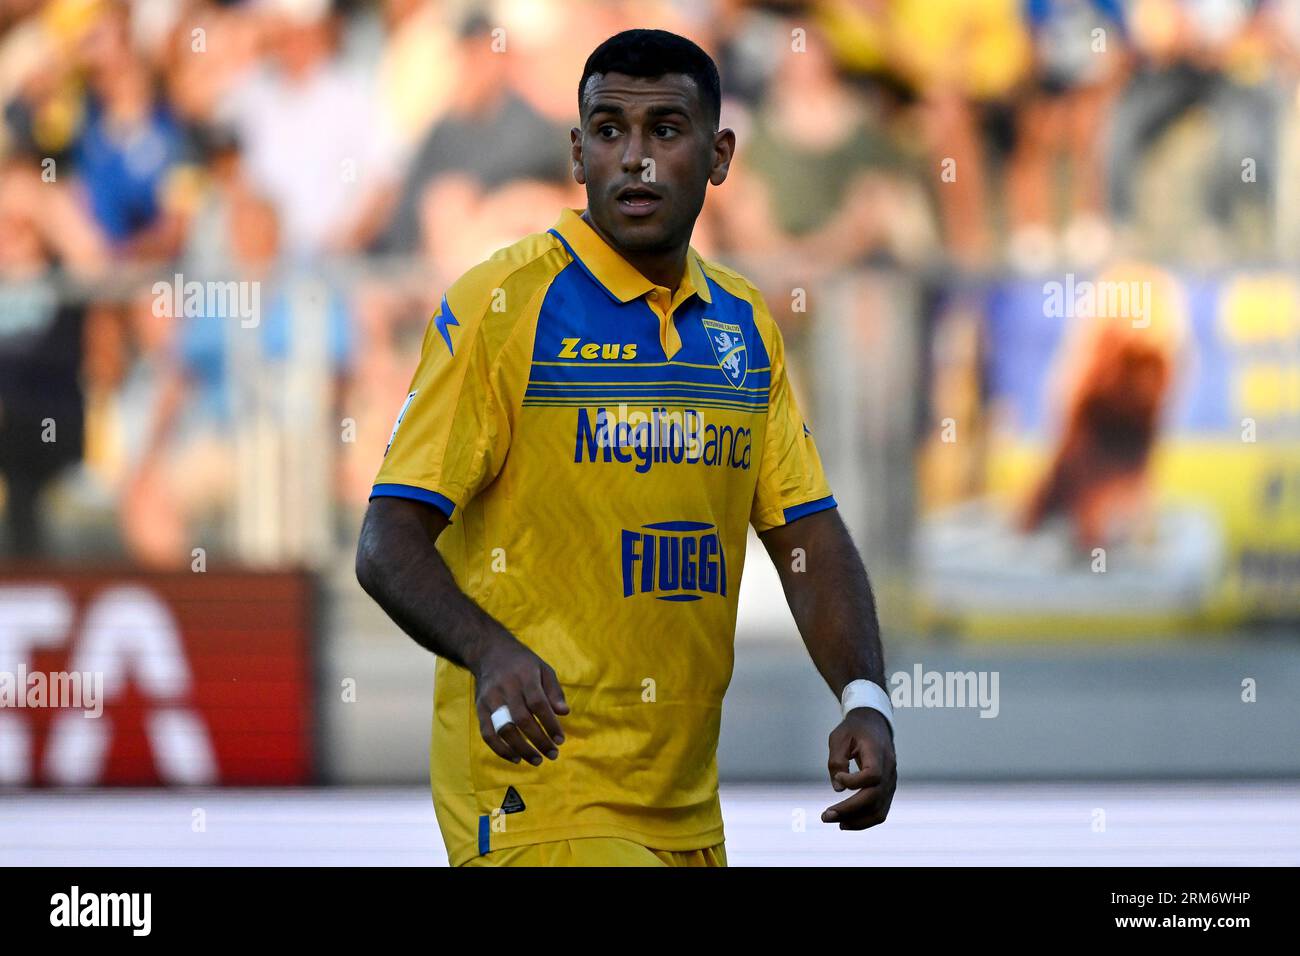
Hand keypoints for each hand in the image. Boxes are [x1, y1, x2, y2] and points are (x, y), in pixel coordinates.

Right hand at [469, 635, 568, 766]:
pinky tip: (516, 758)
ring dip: (521, 749)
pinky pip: (488, 733)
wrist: (490, 652)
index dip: (550, 724)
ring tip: (537, 760)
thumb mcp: (543, 669)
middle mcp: (506, 688)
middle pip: (522, 720)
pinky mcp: (480, 708)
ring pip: (504, 729)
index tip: (560, 740)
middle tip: (553, 755)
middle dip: (538, 740)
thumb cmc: (523, 664)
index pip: (538, 704)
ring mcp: (490, 699)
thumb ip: (554, 691)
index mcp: (525, 676)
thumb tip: (564, 713)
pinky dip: (501, 749)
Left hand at [822, 708, 895, 829]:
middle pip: (874, 797)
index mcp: (878, 752)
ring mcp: (891, 782)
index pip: (873, 775)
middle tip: (826, 816)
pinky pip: (880, 811)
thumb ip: (836, 760)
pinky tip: (847, 822)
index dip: (855, 781)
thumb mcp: (839, 737)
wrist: (874, 723)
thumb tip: (838, 789)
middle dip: (849, 810)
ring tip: (835, 822)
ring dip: (857, 820)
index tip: (839, 777)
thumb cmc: (854, 729)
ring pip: (879, 810)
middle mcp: (889, 770)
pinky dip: (865, 820)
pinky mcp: (888, 789)